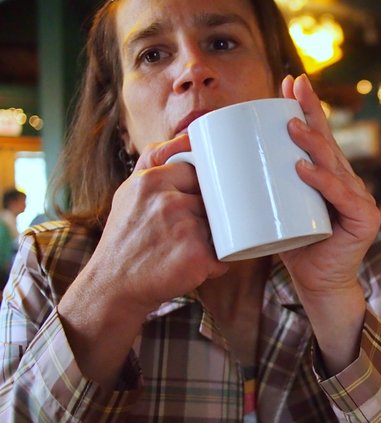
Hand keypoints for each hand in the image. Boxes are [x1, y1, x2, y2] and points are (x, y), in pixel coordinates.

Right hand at [90, 134, 228, 311]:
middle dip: (210, 215)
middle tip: (192, 229)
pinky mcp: (196, 257)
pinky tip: (195, 266)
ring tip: (189, 249)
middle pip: (214, 200)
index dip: (203, 189)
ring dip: (215, 239)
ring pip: (222, 226)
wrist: (112, 287)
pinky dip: (217, 263)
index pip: (199, 172)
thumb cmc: (126, 238)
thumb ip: (155, 160)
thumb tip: (186, 136)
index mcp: (152, 181)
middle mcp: (168, 201)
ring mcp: (184, 229)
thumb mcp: (130, 192)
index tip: (198, 201)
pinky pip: (226, 255)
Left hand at [277, 75, 380, 371]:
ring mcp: (359, 198)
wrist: (319, 285)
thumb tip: (213, 164)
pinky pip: (340, 196)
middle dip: (311, 111)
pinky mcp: (363, 219)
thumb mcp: (276, 209)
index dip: (305, 107)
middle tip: (294, 86)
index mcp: (329, 175)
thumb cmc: (294, 246)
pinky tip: (303, 168)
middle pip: (328, 140)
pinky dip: (322, 182)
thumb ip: (261, 187)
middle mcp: (348, 180)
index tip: (288, 81)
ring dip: (312, 143)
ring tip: (290, 127)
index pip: (317, 135)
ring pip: (334, 164)